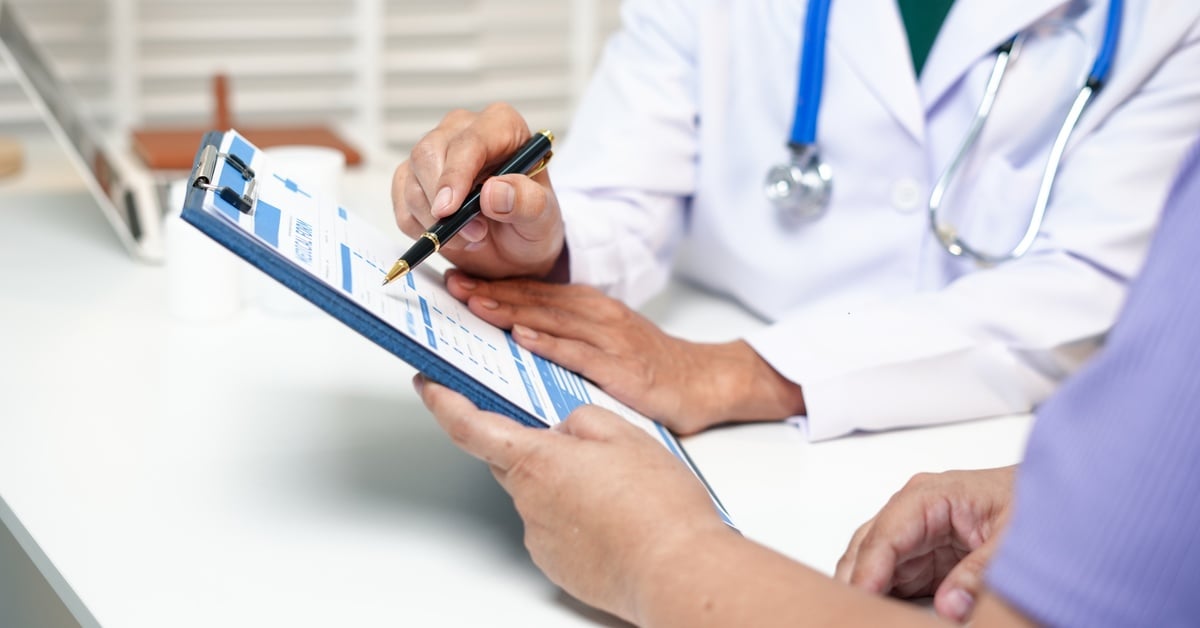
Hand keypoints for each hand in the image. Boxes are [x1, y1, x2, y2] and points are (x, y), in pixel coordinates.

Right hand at [392, 103, 565, 278]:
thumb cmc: (531, 222)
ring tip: (472, 239)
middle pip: (429, 154)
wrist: (515, 245)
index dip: (456, 174)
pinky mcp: (413, 177)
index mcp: (501, 125)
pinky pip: (401, 201)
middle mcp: (463, 130)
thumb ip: (527, 202)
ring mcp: (435, 152)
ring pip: (411, 180)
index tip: (450, 209)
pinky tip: (450, 237)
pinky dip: (419, 228)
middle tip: (473, 235)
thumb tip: (493, 192)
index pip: (470, 141)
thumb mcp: (544, 218)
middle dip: (442, 202)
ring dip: (434, 221)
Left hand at [413, 374, 732, 623]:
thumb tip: (565, 426)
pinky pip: (555, 526)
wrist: (676, 571)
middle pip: (510, 459)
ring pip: (538, 493)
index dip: (443, 401)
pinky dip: (577, 516)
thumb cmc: (657, 507)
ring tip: (618, 487)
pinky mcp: (556, 564)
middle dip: (534, 443)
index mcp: (537, 460)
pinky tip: (614, 516)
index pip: (469, 426)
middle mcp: (528, 500)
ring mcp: (539, 536)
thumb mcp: (624, 433)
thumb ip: (582, 419)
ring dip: (565, 483)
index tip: (429, 385)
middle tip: (578, 441)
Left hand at [444, 271, 805, 433]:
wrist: (705, 381)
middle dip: (491, 291)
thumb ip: (567, 337)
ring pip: (552, 319)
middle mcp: (598, 317)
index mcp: (590, 308)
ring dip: (510, 309)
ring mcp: (610, 340)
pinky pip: (580, 353)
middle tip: (451, 285)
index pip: (534, 292)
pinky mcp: (621, 368)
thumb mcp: (607, 342)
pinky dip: (550, 343)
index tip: (458, 280)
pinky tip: (523, 338)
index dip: (494, 284)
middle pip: (536, 299)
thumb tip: (518, 337)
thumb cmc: (652, 366)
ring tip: (473, 303)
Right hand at [834, 466, 1015, 622]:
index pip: (884, 535)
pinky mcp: (924, 556)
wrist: (1058, 496)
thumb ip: (979, 572)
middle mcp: (913, 512)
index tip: (862, 597)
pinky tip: (886, 611)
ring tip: (870, 615)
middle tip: (861, 613)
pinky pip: (894, 579)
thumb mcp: (1012, 537)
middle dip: (857, 580)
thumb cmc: (1032, 500)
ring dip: (869, 589)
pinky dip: (886, 596)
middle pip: (867, 549)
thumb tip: (950, 606)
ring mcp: (916, 535)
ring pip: (873, 564)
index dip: (868, 569)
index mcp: (928, 496)